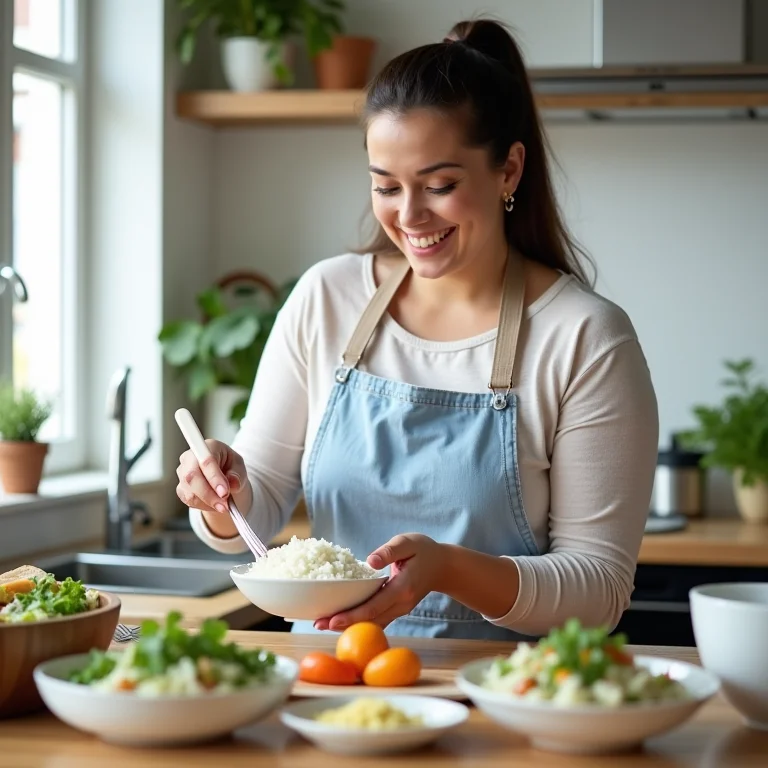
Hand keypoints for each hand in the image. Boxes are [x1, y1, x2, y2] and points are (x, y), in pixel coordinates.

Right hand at [175, 440, 250, 537]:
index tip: (224, 492)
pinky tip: (214, 504)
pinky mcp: (180, 488)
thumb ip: (237, 474)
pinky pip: (189, 501)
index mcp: (207, 447)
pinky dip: (203, 506)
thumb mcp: (239, 466)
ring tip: (224, 506)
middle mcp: (190, 458)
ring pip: (190, 492)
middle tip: (224, 506)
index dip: (214, 478)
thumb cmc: (229, 466)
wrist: (222, 474)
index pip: (206, 461)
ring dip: (208, 503)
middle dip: (209, 494)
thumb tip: (233, 484)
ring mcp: (182, 473)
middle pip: (192, 477)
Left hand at [314, 534, 444, 631]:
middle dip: (343, 624)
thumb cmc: (424, 551)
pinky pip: (376, 619)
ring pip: (372, 623)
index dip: (352, 615)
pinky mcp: (397, 609)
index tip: (332, 620)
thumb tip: (370, 561)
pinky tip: (341, 620)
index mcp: (402, 588)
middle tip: (317, 624)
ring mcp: (399, 609)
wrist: (443, 566)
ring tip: (323, 624)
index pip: (374, 606)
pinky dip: (359, 621)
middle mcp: (401, 604)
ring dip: (348, 625)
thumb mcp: (407, 542)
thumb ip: (389, 551)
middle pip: (369, 620)